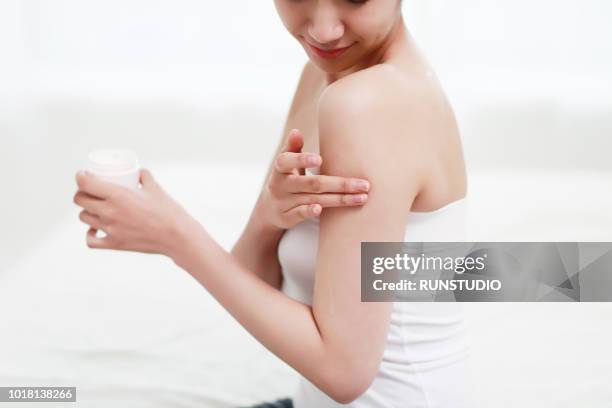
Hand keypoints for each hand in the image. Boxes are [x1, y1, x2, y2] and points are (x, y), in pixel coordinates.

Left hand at [73, 169, 195, 255]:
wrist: (177, 236)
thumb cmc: (168, 211)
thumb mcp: (155, 188)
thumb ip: (144, 176)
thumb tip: (137, 172)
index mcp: (118, 195)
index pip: (85, 183)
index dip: (80, 177)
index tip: (83, 174)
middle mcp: (110, 212)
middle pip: (80, 200)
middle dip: (82, 192)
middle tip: (89, 190)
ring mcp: (110, 229)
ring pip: (84, 217)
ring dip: (87, 210)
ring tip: (95, 208)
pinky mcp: (114, 244)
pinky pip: (91, 240)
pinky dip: (90, 233)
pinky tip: (95, 229)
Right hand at [257, 129, 369, 229]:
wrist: (270, 208)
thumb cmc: (287, 178)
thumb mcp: (287, 163)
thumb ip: (293, 147)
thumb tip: (296, 131)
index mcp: (281, 168)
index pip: (288, 161)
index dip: (302, 160)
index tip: (319, 159)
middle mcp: (281, 185)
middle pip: (313, 183)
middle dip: (340, 184)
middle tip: (364, 184)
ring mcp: (283, 202)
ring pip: (314, 199)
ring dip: (339, 199)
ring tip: (361, 197)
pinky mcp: (286, 217)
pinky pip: (300, 214)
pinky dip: (309, 212)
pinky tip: (321, 210)